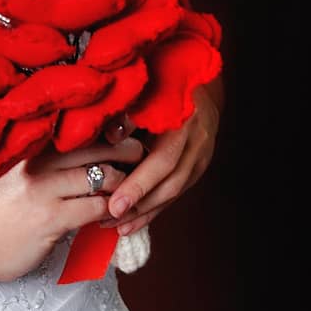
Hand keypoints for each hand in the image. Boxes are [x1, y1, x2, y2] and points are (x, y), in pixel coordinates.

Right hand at [0, 135, 146, 285]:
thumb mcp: (15, 174)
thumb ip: (45, 163)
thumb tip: (86, 155)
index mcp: (31, 148)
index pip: (78, 128)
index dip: (108, 126)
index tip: (127, 129)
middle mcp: (39, 163)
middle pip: (98, 146)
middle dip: (126, 150)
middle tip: (140, 156)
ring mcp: (45, 191)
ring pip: (103, 176)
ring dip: (125, 184)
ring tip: (132, 189)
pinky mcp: (52, 219)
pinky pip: (96, 209)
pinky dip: (112, 211)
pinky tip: (114, 215)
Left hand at [99, 88, 221, 238]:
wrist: (200, 83)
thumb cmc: (164, 84)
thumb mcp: (147, 92)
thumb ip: (128, 114)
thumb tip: (110, 136)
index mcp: (185, 122)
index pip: (163, 160)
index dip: (139, 184)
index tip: (114, 205)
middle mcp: (197, 143)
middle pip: (170, 183)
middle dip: (140, 206)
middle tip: (109, 220)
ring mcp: (201, 157)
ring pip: (174, 192)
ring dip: (145, 213)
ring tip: (116, 227)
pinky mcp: (197, 167)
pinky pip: (175, 193)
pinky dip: (154, 209)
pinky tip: (133, 222)